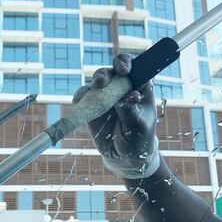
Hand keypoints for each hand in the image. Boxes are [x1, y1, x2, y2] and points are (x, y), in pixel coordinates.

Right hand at [73, 53, 159, 178]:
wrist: (124, 158)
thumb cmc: (139, 139)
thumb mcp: (138, 127)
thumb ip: (131, 111)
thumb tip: (128, 96)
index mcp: (140, 87)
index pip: (136, 67)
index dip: (128, 63)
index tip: (124, 70)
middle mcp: (122, 86)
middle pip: (113, 69)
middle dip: (108, 71)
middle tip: (104, 81)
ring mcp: (106, 94)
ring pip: (98, 79)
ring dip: (96, 81)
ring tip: (98, 89)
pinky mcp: (91, 104)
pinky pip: (83, 95)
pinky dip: (81, 96)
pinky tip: (81, 102)